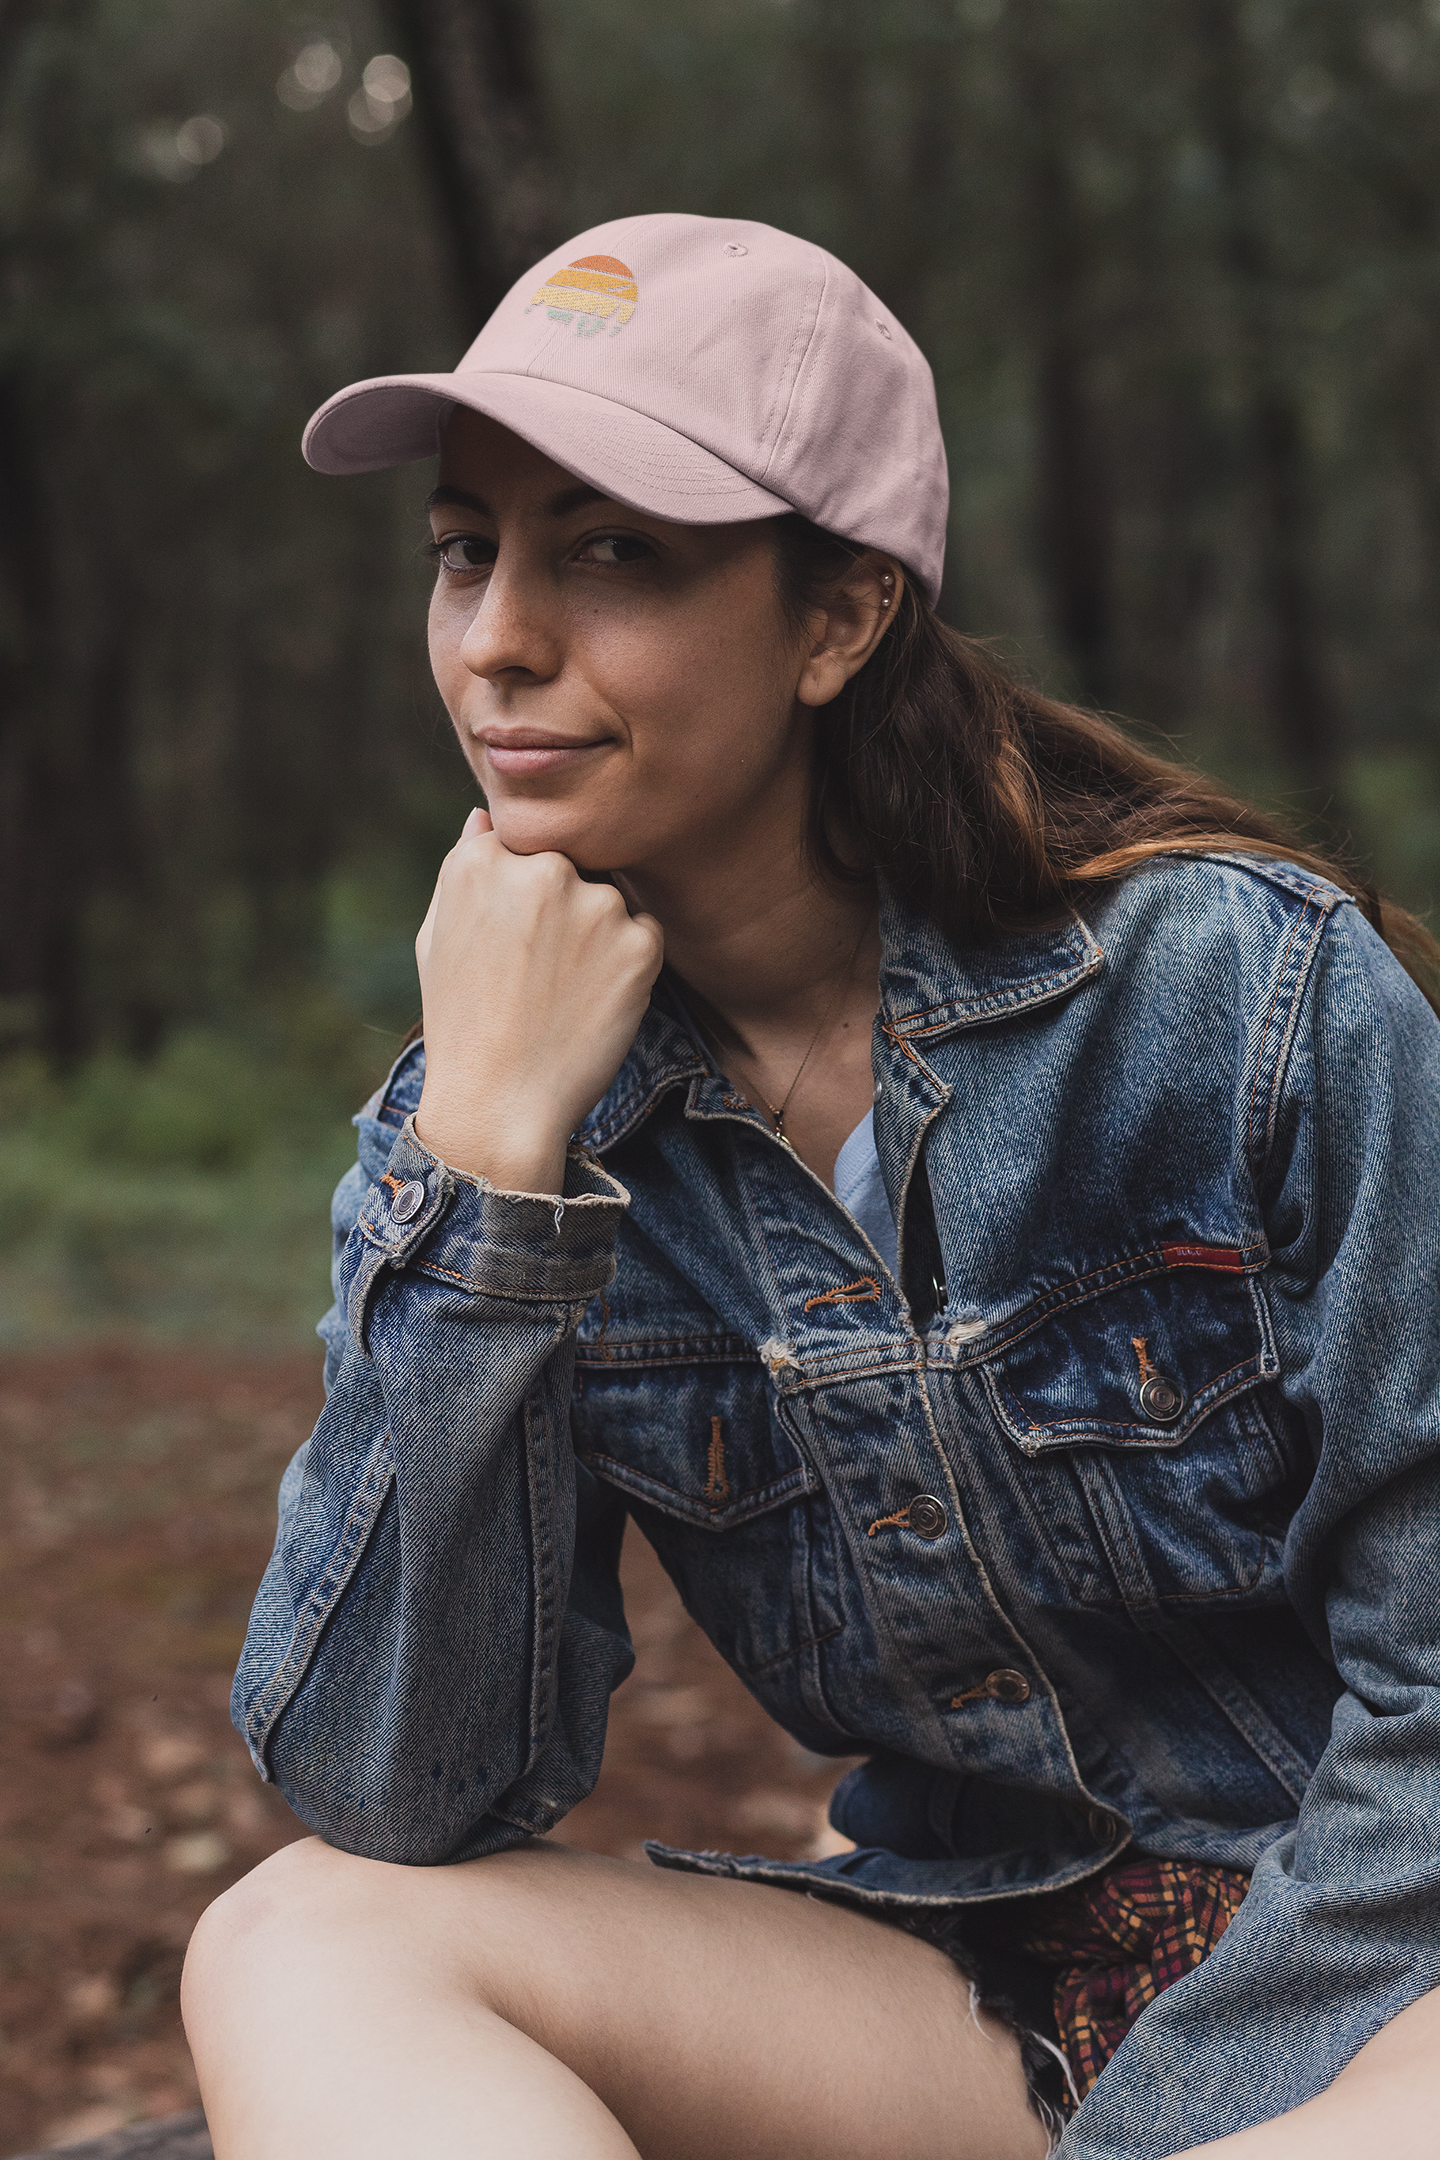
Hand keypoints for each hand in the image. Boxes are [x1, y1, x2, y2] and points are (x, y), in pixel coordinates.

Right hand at [413, 809, 662, 1191]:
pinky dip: (627, 965)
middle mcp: (542, 869)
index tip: (514, 940)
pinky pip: (644, 935)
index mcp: (483, 859)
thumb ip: (465, 865)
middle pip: (573, 866)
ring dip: (597, 936)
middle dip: (564, 909)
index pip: (526, 844)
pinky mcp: (640, 943)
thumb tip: (486, 814)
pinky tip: (590, 1004)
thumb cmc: (461, 1023)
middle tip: (540, 974)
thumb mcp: (437, 936)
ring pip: (610, 900)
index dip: (523, 895)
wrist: (500, 1104)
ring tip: (561, 994)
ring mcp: (595, 904)